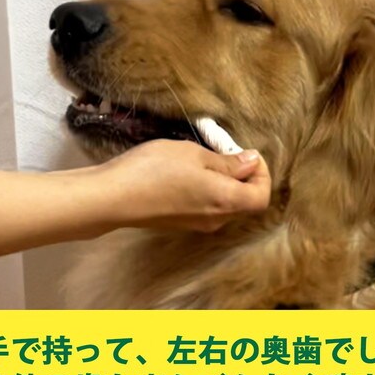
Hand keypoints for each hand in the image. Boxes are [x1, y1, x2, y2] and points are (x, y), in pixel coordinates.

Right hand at [88, 139, 271, 231]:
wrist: (112, 198)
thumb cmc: (154, 171)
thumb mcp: (194, 154)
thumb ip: (227, 162)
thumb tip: (251, 162)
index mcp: (225, 201)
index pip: (262, 196)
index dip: (262, 174)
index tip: (245, 153)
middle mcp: (216, 219)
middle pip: (245, 201)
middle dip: (241, 174)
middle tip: (221, 149)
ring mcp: (196, 224)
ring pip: (224, 203)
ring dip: (221, 180)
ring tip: (200, 157)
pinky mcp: (180, 223)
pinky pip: (205, 206)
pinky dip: (205, 188)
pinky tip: (184, 171)